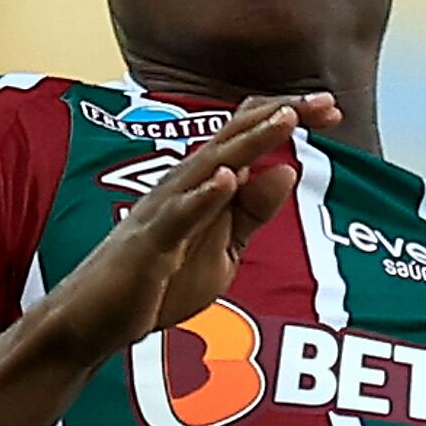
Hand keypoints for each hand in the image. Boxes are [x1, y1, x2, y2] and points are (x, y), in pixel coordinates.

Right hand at [31, 94, 339, 367]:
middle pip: (234, 138)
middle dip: (280, 118)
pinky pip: (177, 216)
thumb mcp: (222, 250)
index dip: (287, 119)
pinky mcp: (147, 245)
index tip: (332, 110)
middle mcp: (183, 185)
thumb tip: (288, 170)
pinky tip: (227, 179)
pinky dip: (203, 196)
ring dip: (248, 142)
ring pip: (209, 166)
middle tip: (326, 102)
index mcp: (202, 183)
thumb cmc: (156, 282)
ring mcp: (163, 212)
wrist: (92, 323)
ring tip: (285, 119)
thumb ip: (251, 213)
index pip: (247, 137)